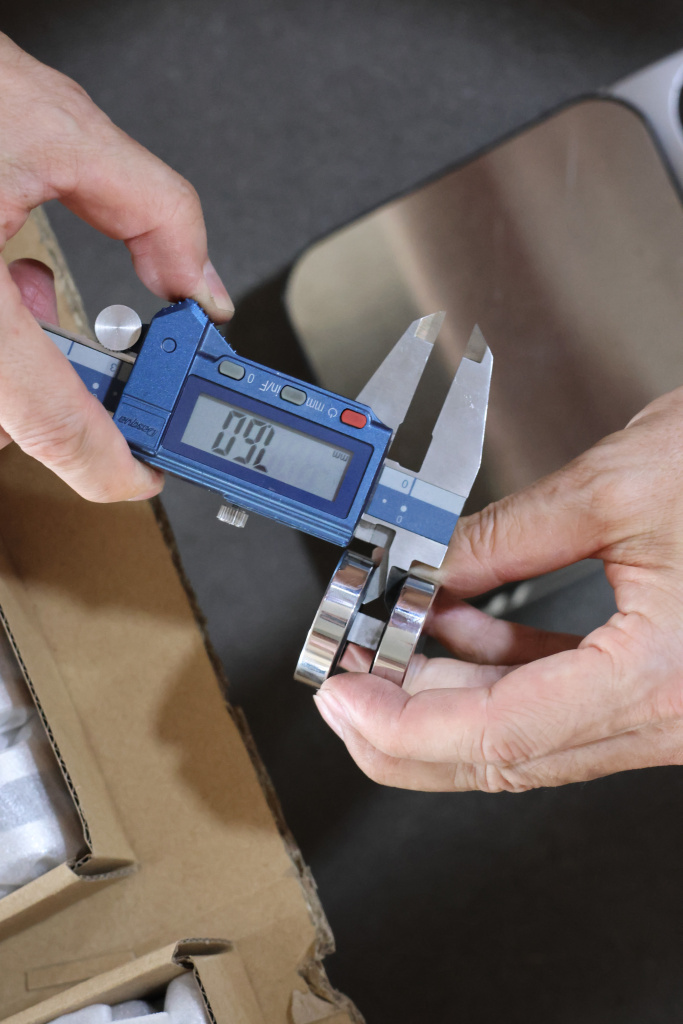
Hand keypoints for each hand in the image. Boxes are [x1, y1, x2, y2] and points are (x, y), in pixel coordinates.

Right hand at [0, 34, 232, 500]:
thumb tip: (199, 283)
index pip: (51, 423)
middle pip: (15, 417)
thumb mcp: (56, 126)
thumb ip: (154, 210)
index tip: (143, 474)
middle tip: (108, 360)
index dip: (110, 464)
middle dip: (71, 390)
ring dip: (23, 355)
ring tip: (25, 284)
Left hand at [314, 386, 682, 791]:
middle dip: (405, 718)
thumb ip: (505, 536)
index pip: (497, 735)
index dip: (400, 724)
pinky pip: (557, 699)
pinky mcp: (660, 686)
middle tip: (343, 673)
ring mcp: (665, 712)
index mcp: (659, 681)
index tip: (340, 697)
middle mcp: (667, 718)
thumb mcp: (619, 488)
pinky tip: (455, 629)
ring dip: (445, 692)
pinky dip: (496, 671)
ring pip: (525, 731)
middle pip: (502, 752)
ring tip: (386, 639)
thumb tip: (424, 564)